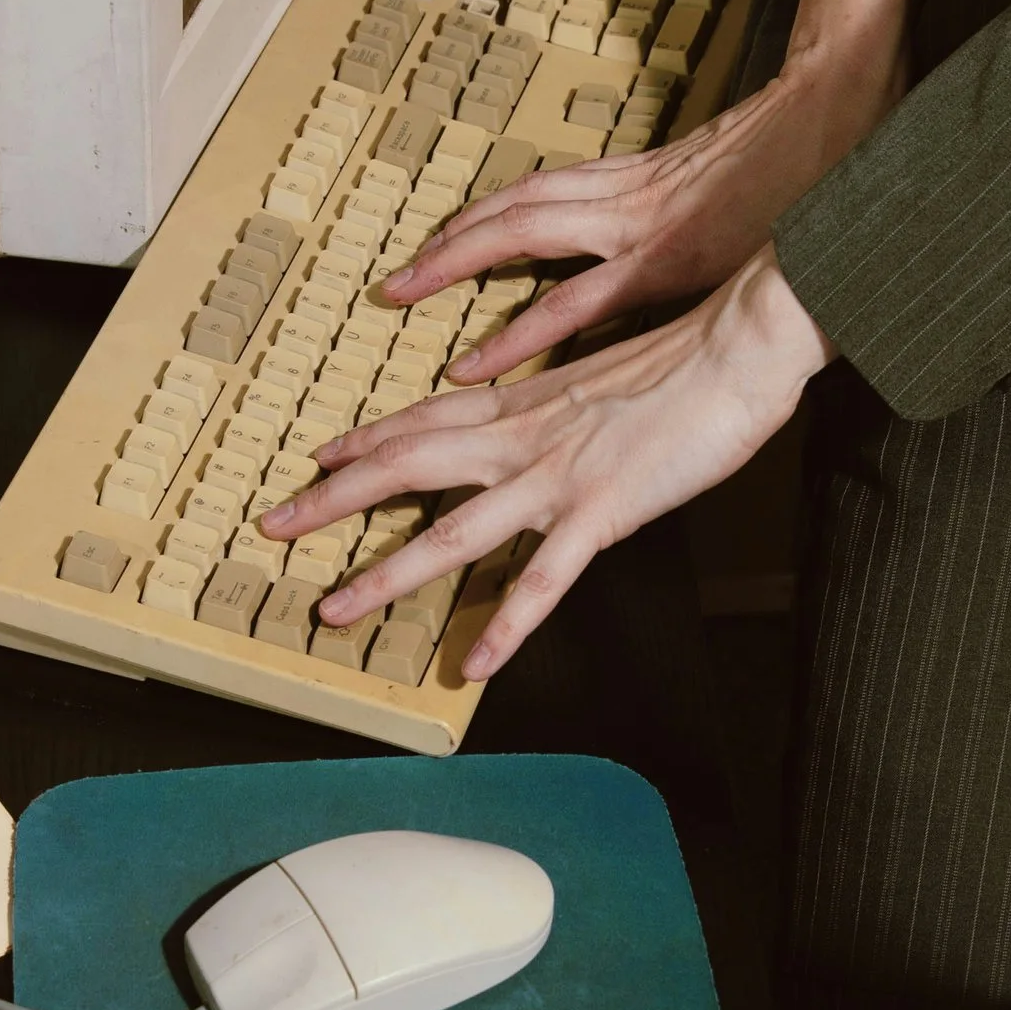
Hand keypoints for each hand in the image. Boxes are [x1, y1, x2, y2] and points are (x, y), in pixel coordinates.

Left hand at [259, 246, 829, 676]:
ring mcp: (556, 479)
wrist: (737, 346)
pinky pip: (542, 581)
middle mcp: (523, 440)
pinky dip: (506, 626)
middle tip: (273, 524)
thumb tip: (546, 424)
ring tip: (333, 608)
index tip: (318, 458)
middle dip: (333, 500)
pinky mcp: (602, 512)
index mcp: (525, 404)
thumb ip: (563, 407)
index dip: (366, 443)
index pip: (424, 422)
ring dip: (385, 574)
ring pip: (451, 534)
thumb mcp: (606, 378)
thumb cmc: (687, 358)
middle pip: (406, 469)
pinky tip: (473, 663)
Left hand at [374, 0, 914, 380]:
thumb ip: (694, 223)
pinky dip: (520, 332)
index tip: (438, 249)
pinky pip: (575, 301)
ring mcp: (638, 226)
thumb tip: (678, 245)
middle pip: (511, 209)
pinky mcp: (664, 260)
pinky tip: (477, 362)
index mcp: (638, 180)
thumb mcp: (734, 195)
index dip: (485, 221)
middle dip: (447, 245)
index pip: (539, 194)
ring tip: (403, 297)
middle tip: (391, 282)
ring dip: (455, 265)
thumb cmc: (803, 167)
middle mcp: (624, 195)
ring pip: (521, 235)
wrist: (843, 121)